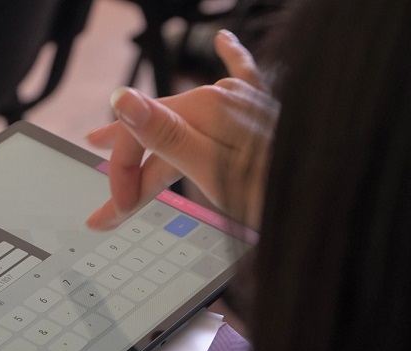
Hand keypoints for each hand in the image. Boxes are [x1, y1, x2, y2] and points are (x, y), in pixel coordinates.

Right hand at [85, 30, 278, 230]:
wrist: (336, 194)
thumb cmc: (277, 192)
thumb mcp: (212, 171)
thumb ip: (166, 133)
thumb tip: (123, 99)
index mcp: (205, 109)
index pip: (141, 132)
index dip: (123, 172)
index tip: (119, 210)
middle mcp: (222, 99)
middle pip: (159, 132)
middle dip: (133, 173)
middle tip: (113, 210)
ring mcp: (243, 103)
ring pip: (185, 125)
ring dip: (157, 154)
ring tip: (135, 172)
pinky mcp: (263, 112)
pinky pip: (243, 76)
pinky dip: (229, 60)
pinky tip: (224, 43)